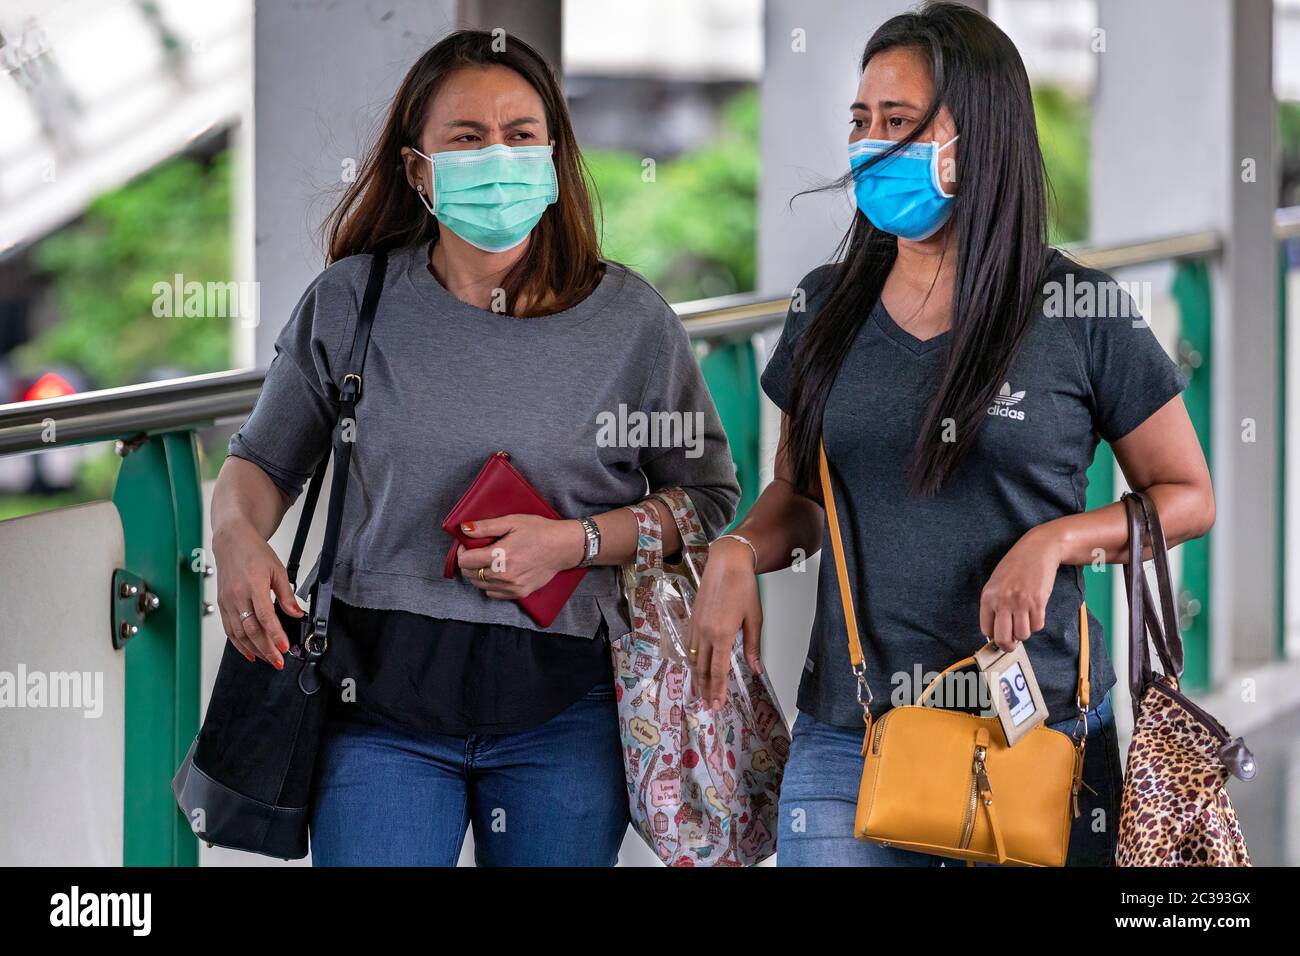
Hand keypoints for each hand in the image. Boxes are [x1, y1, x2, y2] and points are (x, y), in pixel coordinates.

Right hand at [213, 520, 303, 668]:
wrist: (232, 541)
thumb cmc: (254, 552)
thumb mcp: (278, 570)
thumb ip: (287, 595)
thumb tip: (296, 614)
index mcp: (253, 586)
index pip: (265, 617)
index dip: (275, 635)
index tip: (284, 648)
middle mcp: (237, 596)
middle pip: (251, 630)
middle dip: (266, 649)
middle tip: (278, 661)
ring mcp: (227, 602)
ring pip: (239, 634)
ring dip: (254, 649)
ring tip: (268, 659)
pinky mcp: (222, 604)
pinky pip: (229, 629)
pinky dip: (239, 644)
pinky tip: (250, 652)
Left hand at [457, 514, 585, 600]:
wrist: (563, 547)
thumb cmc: (539, 531)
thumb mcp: (512, 521)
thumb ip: (486, 527)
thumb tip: (464, 529)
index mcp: (499, 555)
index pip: (465, 561)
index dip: (462, 551)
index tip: (468, 544)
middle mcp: (504, 575)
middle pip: (470, 574)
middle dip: (468, 562)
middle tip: (478, 551)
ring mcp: (512, 587)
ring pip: (479, 585)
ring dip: (478, 574)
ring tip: (488, 561)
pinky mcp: (519, 593)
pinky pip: (493, 593)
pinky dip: (490, 584)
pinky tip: (498, 572)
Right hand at [684, 537, 762, 710]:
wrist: (726, 565)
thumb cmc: (743, 588)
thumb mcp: (754, 618)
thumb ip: (753, 646)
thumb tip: (755, 669)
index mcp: (722, 635)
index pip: (717, 670)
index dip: (717, 690)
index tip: (716, 705)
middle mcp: (705, 634)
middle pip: (702, 669)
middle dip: (705, 690)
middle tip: (708, 706)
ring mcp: (696, 627)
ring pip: (692, 659)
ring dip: (696, 678)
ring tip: (699, 693)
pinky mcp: (692, 620)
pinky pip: (688, 646)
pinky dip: (691, 661)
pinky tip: (694, 667)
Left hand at [980, 524, 1062, 651]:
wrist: (1038, 550)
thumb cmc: (1016, 566)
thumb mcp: (997, 582)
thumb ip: (994, 603)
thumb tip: (996, 630)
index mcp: (988, 596)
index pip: (986, 629)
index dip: (994, 636)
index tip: (1001, 635)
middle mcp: (1002, 601)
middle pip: (1003, 638)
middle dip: (1009, 645)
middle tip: (1014, 642)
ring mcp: (1020, 602)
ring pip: (1023, 635)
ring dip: (1025, 632)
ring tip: (1026, 619)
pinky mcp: (1038, 602)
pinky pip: (1038, 626)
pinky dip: (1038, 623)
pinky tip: (1036, 611)